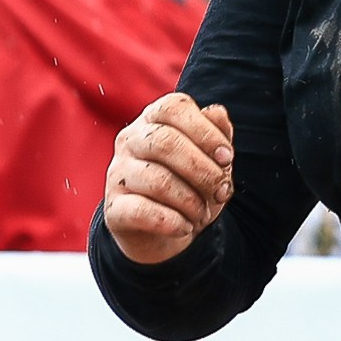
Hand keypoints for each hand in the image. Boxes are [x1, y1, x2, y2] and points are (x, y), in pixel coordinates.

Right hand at [102, 93, 234, 264]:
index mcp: (153, 119)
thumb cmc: (192, 185)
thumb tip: (217, 113)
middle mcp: (130, 140)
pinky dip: (172, 222)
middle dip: (203, 170)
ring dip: (191, 201)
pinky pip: (141, 211)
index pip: (173, 108)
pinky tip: (184, 227)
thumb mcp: (213, 159)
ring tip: (201, 213)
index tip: (227, 158)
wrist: (167, 233)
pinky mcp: (114, 207)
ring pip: (157, 180)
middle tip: (221, 191)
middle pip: (165, 142)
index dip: (206, 132)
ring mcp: (117, 173)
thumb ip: (218, 133)